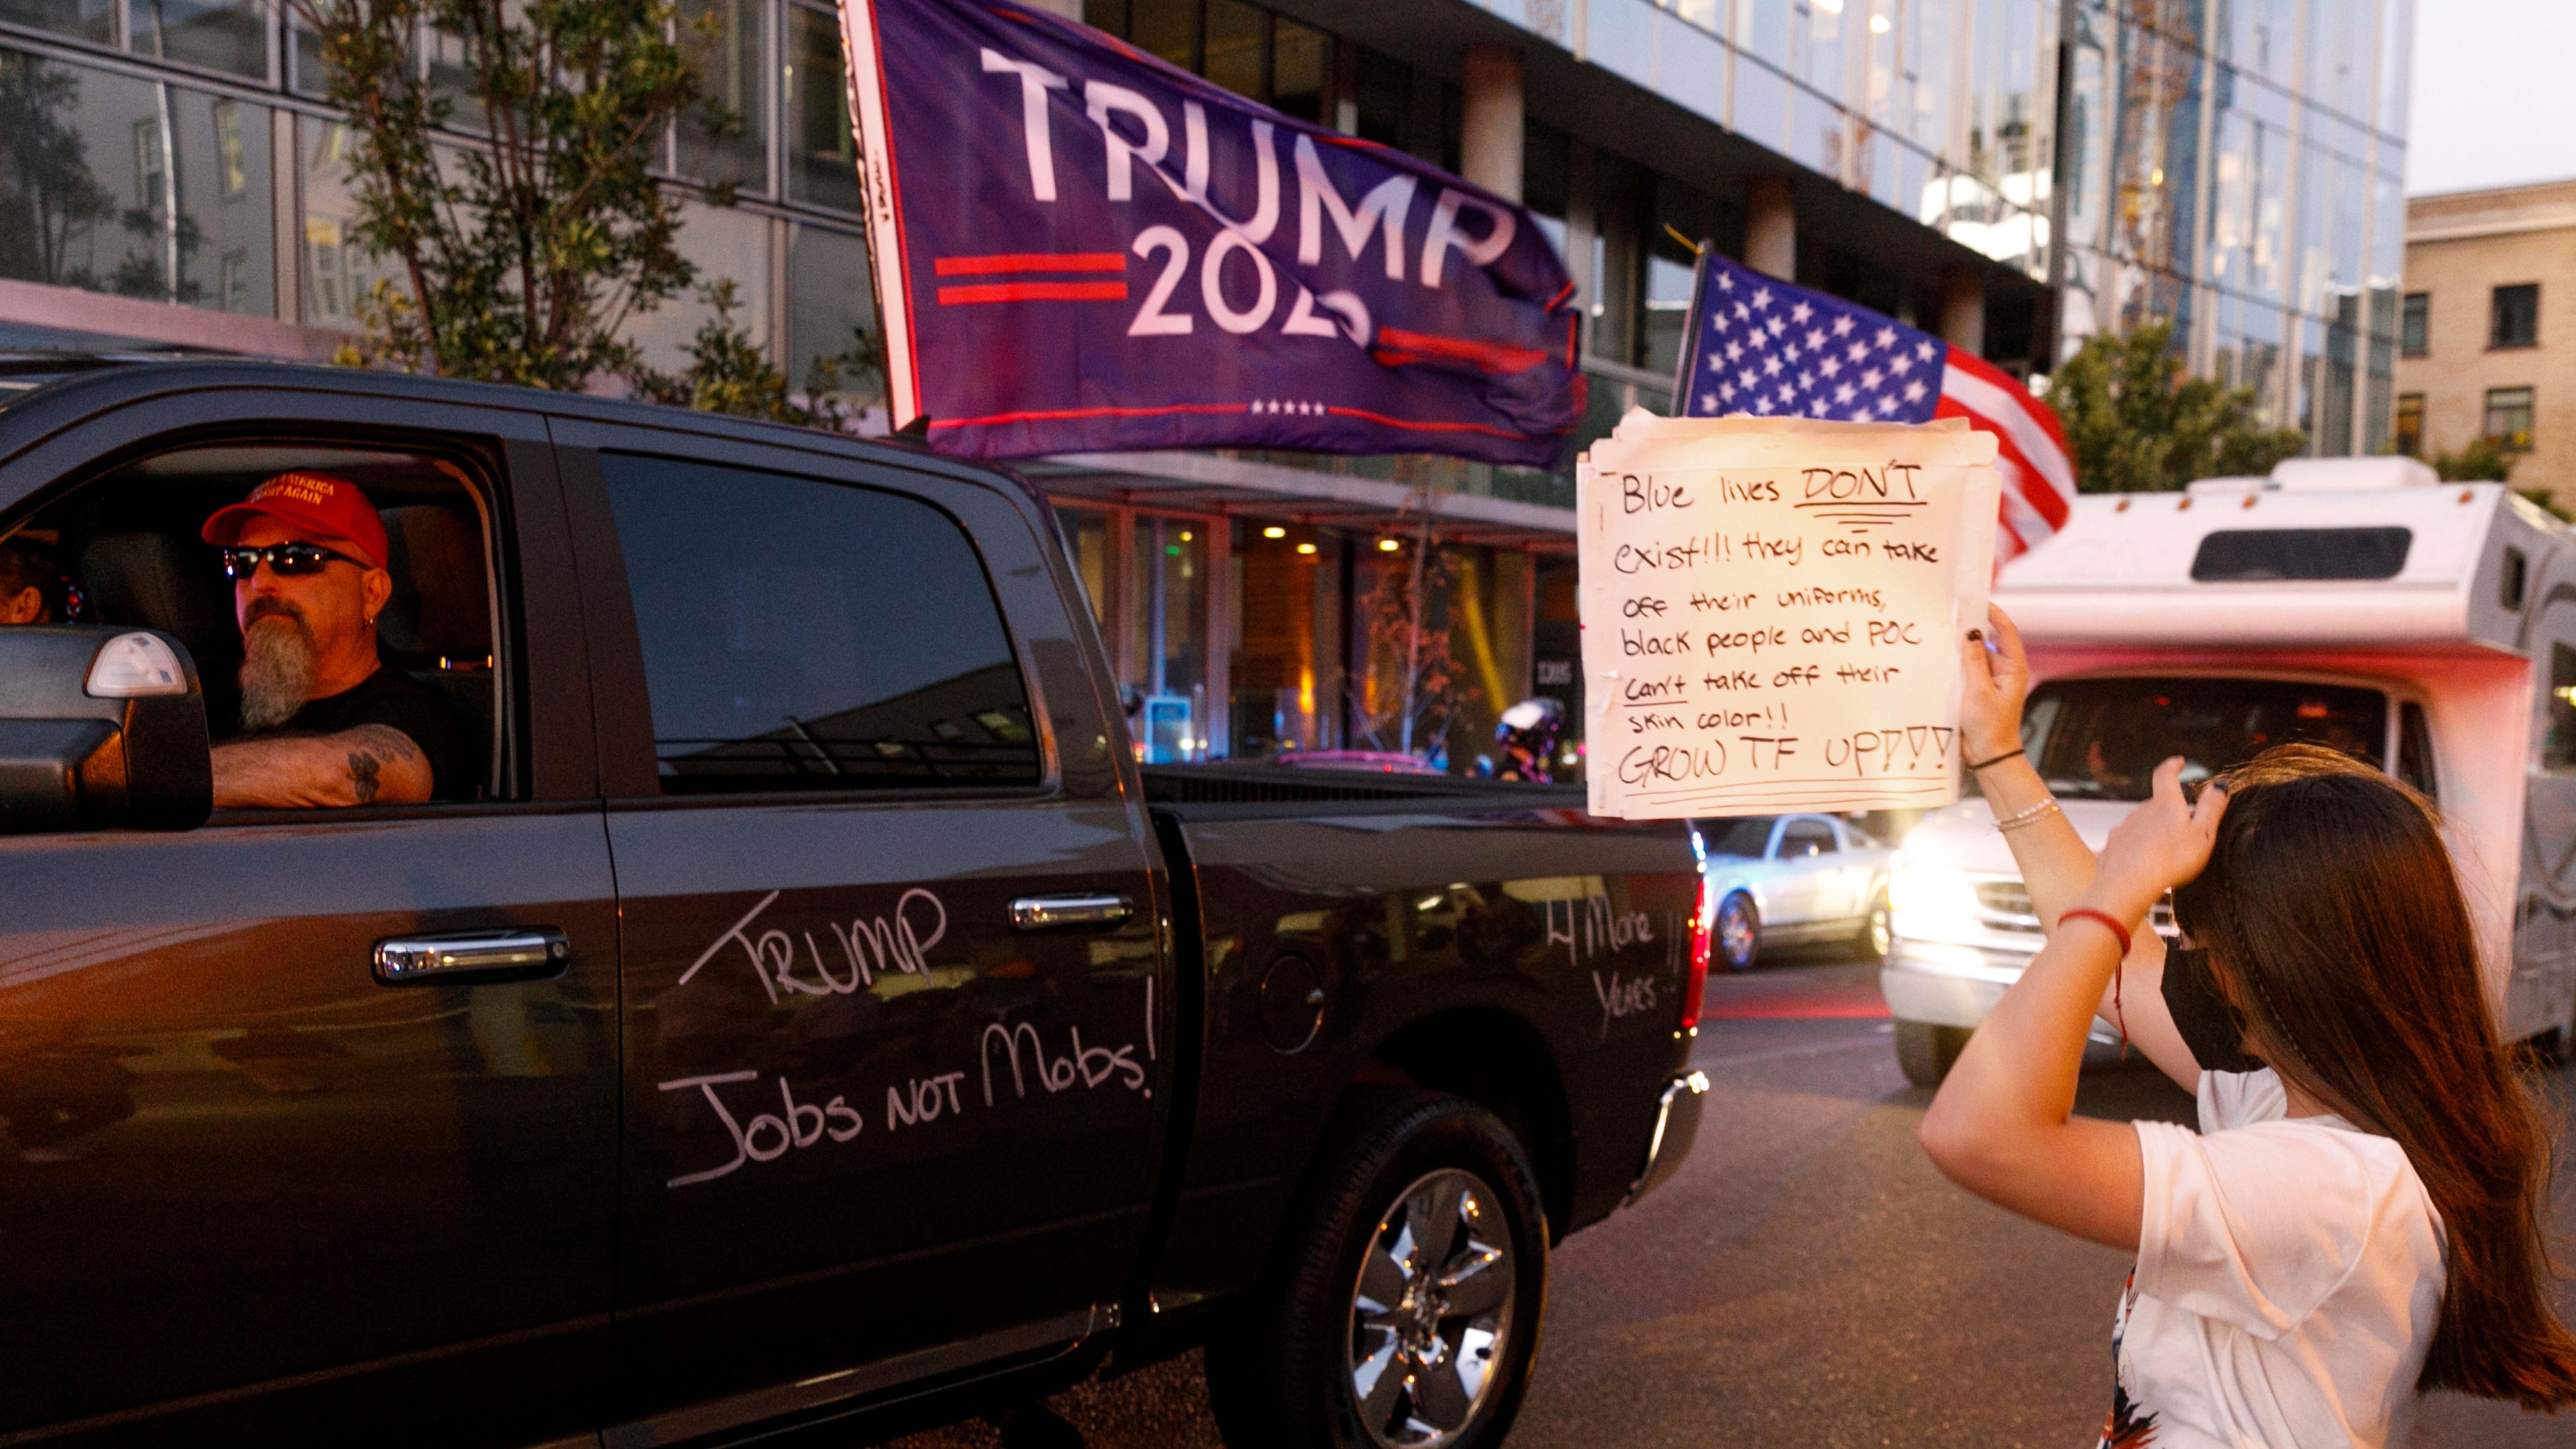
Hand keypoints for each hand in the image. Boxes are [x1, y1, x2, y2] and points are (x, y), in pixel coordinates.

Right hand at [1957, 603, 2030, 762]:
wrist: (1988, 756)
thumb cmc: (1989, 726)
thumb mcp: (1979, 692)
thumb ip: (1973, 661)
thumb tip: (1970, 633)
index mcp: (2012, 668)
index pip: (2006, 631)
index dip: (1993, 613)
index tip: (1975, 600)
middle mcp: (2003, 670)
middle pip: (1988, 639)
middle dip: (1972, 626)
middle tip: (1952, 612)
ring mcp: (1989, 679)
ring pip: (1974, 654)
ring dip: (1961, 645)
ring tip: (1942, 632)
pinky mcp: (1977, 689)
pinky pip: (1966, 669)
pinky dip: (1955, 662)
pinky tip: (1940, 657)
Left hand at [2083, 757, 2226, 922]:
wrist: (2128, 884)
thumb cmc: (2172, 860)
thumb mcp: (2202, 834)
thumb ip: (2211, 808)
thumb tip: (2219, 785)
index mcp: (2164, 804)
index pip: (2165, 775)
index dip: (2173, 766)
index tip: (2178, 762)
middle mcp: (2140, 811)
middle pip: (2155, 804)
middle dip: (2168, 809)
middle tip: (2183, 824)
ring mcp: (2123, 829)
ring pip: (2141, 824)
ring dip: (2152, 831)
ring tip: (2165, 850)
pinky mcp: (2112, 848)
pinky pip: (2128, 844)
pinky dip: (2137, 849)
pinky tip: (2144, 864)